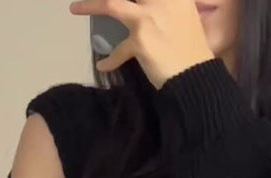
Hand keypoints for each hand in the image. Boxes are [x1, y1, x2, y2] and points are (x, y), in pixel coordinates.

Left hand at [69, 0, 214, 90]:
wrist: (196, 76)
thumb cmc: (192, 49)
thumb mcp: (185, 16)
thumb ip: (168, 5)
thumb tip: (148, 7)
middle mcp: (161, 0)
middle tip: (85, 0)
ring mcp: (148, 18)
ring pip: (111, 5)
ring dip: (89, 5)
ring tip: (74, 7)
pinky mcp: (140, 41)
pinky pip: (118, 51)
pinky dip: (110, 60)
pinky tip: (103, 66)